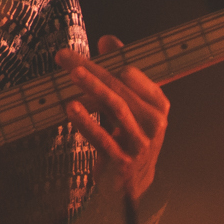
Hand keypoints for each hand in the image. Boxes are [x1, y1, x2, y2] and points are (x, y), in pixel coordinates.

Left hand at [56, 36, 168, 200]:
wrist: (129, 184)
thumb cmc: (127, 137)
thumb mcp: (127, 105)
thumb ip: (118, 73)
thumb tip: (108, 39)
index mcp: (158, 105)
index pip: (133, 75)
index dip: (110, 60)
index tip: (87, 48)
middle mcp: (155, 123)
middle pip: (120, 88)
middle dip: (91, 69)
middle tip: (65, 57)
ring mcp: (141, 144)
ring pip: (115, 108)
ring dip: (92, 88)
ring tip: (72, 73)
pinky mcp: (124, 161)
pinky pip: (103, 137)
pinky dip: (85, 122)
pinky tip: (69, 108)